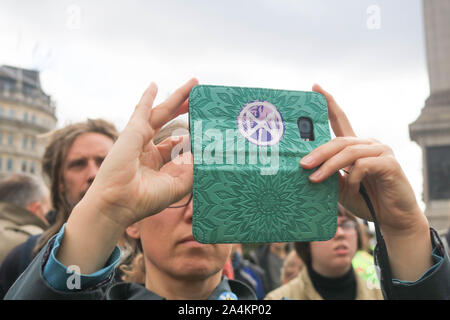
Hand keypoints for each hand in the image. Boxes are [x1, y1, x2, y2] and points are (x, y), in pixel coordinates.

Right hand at [83, 78, 197, 227]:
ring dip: (177, 98)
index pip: (176, 144)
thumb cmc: (143, 199)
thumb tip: (207, 152)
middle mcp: (147, 148)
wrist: (118, 202)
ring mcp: (139, 138)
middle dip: (185, 110)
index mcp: (156, 162)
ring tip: (192, 85)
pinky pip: (142, 110)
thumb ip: (192, 169)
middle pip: (171, 123)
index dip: (190, 136)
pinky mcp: (133, 131)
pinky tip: (155, 85)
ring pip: (162, 112)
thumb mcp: (177, 185)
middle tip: (199, 100)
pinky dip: (148, 97)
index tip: (204, 130)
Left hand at [300, 84, 427, 236]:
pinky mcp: (389, 163)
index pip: (340, 120)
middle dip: (318, 152)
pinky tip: (352, 190)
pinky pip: (363, 165)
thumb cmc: (365, 200)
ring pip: (348, 152)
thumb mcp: (341, 187)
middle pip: (338, 140)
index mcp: (356, 147)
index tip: (315, 87)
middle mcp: (368, 144)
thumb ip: (329, 175)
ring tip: (314, 179)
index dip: (328, 103)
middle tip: (302, 164)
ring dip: (329, 166)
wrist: (392, 219)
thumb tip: (306, 167)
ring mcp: (381, 151)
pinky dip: (353, 178)